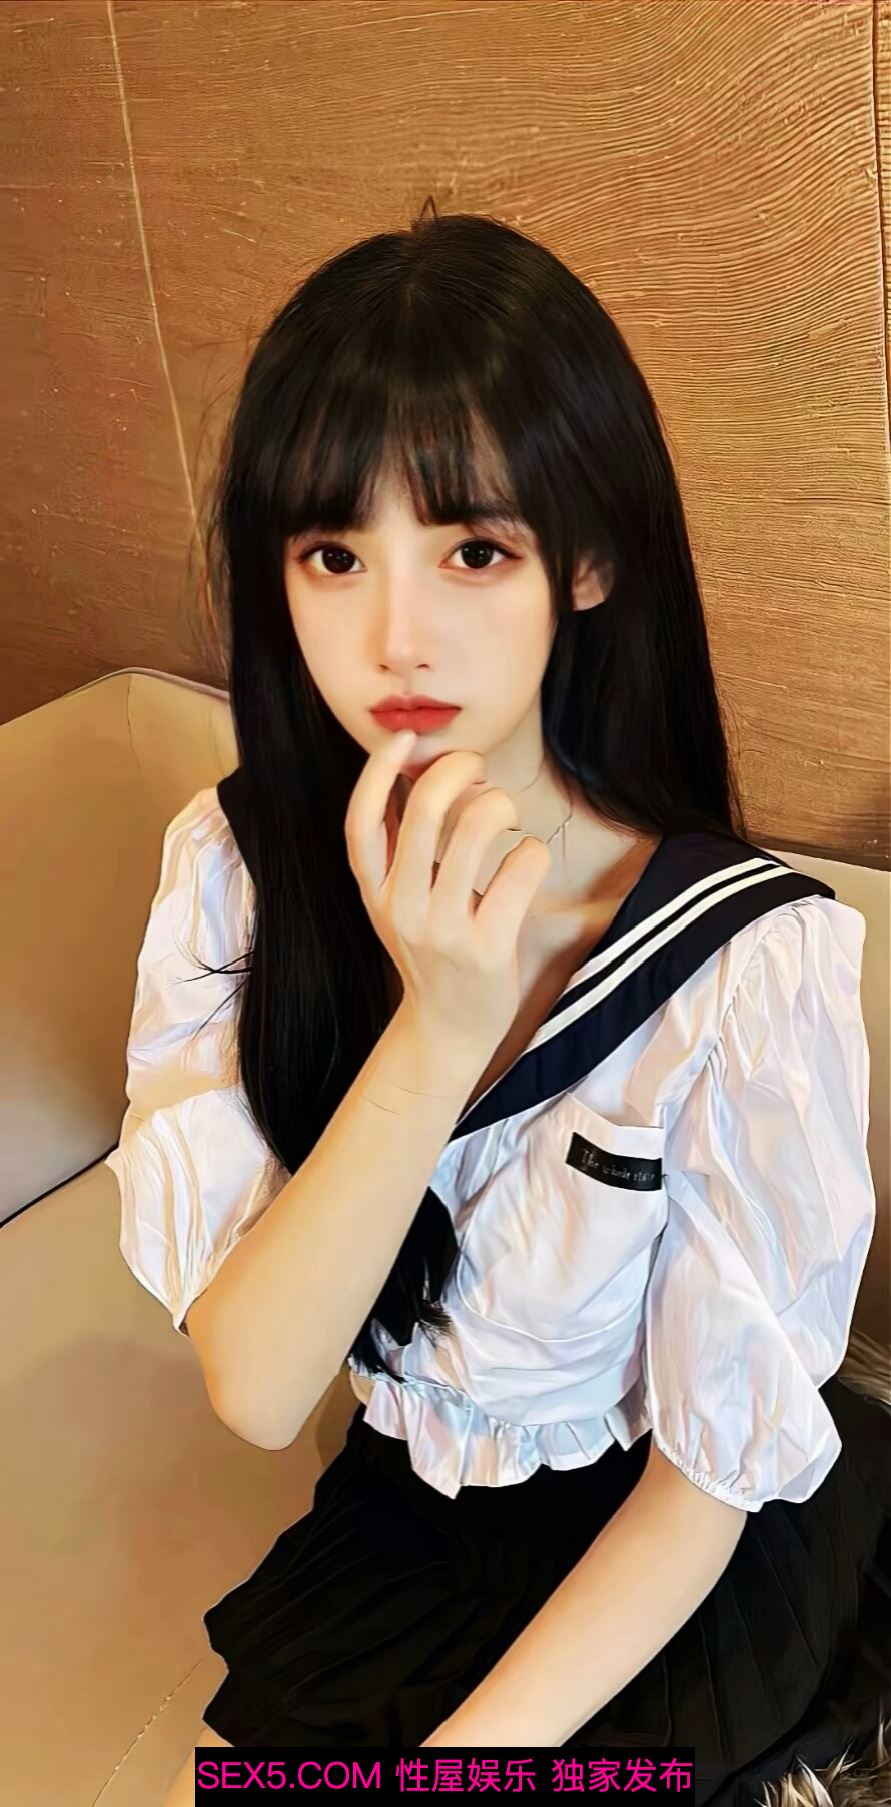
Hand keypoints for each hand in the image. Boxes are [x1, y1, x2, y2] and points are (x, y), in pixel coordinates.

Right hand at [344, 730, 551, 1063]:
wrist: (449, 1029)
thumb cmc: (433, 949)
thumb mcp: (399, 901)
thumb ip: (403, 848)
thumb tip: (424, 772)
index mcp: (374, 892)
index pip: (360, 823)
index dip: (378, 773)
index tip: (402, 738)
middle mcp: (401, 908)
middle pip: (426, 812)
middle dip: (457, 770)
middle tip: (477, 768)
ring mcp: (444, 929)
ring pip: (477, 828)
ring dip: (500, 804)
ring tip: (506, 816)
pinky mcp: (488, 947)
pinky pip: (521, 866)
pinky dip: (532, 851)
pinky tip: (527, 863)